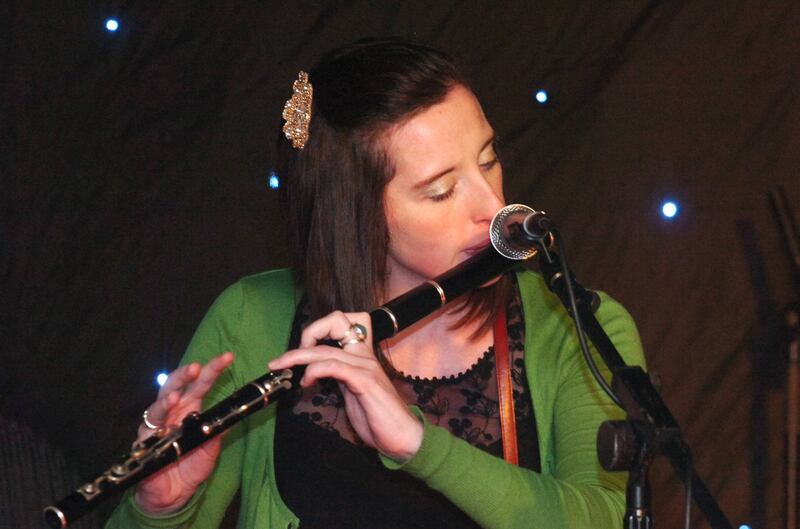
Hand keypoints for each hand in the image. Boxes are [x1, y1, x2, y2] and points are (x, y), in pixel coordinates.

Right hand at [133, 352, 234, 514]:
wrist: (174, 494)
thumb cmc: (191, 466)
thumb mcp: (211, 446)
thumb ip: (218, 428)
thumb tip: (235, 412)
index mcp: (189, 408)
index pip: (200, 384)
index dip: (212, 370)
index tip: (227, 358)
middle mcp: (172, 411)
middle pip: (176, 385)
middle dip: (186, 374)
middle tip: (197, 367)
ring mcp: (157, 424)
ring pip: (159, 401)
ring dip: (169, 395)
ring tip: (178, 393)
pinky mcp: (144, 439)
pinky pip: (150, 424)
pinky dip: (159, 414)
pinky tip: (166, 407)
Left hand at [268, 311, 422, 460]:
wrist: (403, 438)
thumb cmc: (378, 418)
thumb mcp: (353, 391)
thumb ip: (339, 376)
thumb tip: (315, 372)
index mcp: (362, 355)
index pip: (346, 321)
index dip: (320, 327)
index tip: (303, 348)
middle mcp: (364, 355)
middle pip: (335, 322)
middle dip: (306, 333)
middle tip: (285, 358)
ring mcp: (365, 366)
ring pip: (326, 348)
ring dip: (297, 356)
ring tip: (282, 369)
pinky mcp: (365, 382)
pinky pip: (334, 366)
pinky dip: (314, 371)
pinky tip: (306, 383)